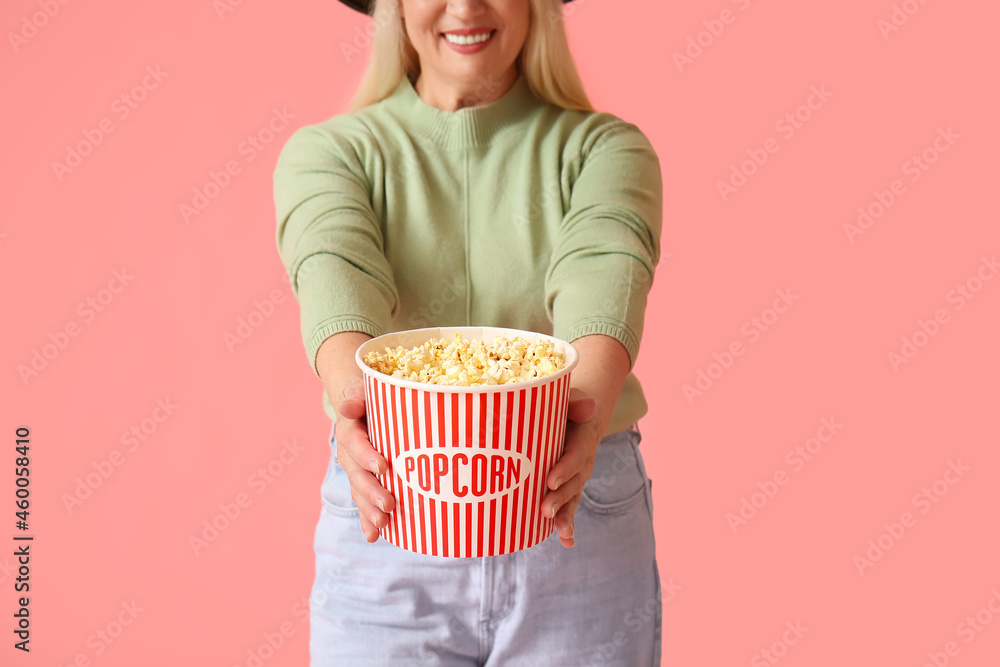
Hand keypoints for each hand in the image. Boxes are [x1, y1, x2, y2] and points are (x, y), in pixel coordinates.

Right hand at [333, 377, 395, 542]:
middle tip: (389, 505)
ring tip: (383, 525)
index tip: (383, 467)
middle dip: (372, 492)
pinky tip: (375, 535)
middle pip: (358, 475)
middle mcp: (350, 453)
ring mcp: (356, 470)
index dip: (367, 456)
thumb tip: (348, 407)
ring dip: (370, 510)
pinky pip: (363, 501)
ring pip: (360, 492)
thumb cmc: (370, 396)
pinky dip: (367, 519)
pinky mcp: (364, 481)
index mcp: (350, 430)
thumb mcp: (364, 389)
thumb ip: (358, 395)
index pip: (356, 444)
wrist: (363, 404)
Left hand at [542, 388, 598, 547]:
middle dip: (561, 499)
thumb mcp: (569, 398)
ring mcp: (576, 476)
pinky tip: (567, 542)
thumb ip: (574, 401)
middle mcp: (582, 461)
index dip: (565, 469)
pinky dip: (568, 523)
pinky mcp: (567, 486)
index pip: (575, 455)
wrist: (576, 413)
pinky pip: (569, 505)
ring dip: (566, 515)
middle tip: (545, 510)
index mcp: (582, 438)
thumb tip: (586, 406)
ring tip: (561, 532)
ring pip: (572, 497)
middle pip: (573, 482)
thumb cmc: (565, 405)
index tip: (549, 481)